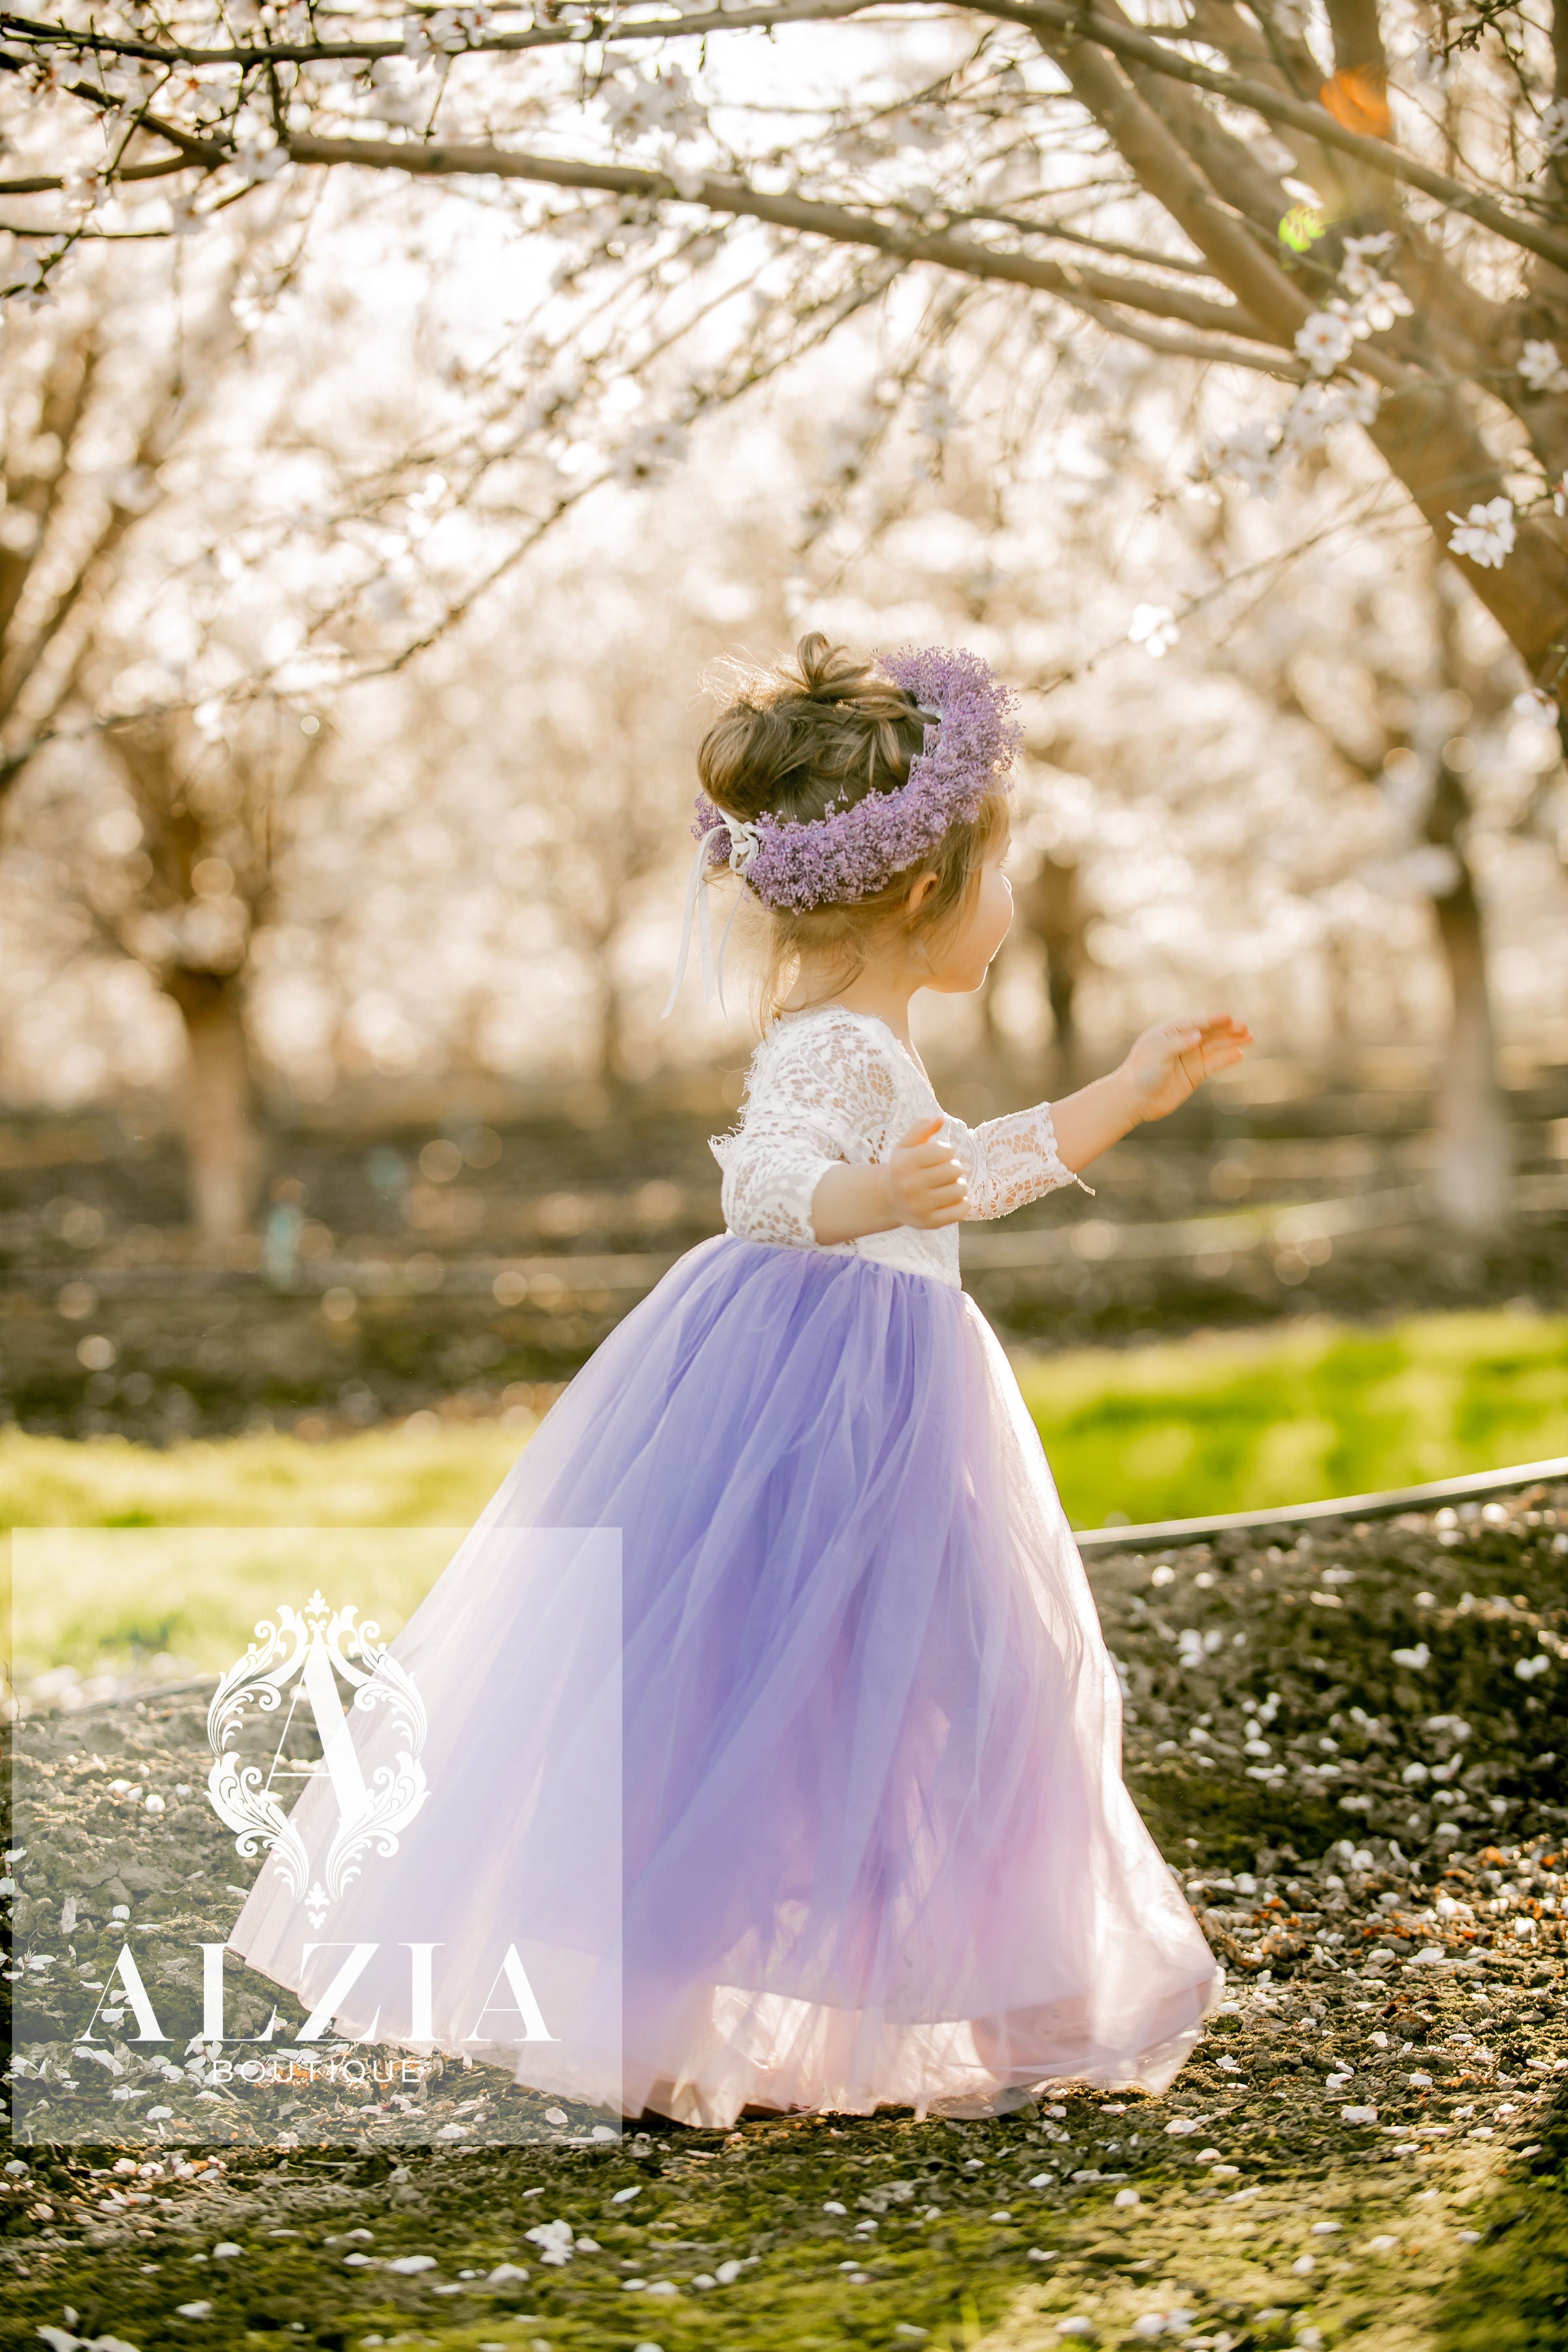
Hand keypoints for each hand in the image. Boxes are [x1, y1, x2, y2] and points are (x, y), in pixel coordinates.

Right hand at [877, 1115, 968, 1227]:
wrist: (888, 1199)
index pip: (944, 1151)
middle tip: (945, 1172)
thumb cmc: (903, 1168)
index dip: (946, 1151)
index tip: (939, 1156)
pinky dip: (963, 1203)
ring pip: (960, 1190)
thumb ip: (921, 1128)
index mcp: (904, 1163)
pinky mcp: (930, 1222)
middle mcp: (910, 1186)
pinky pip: (962, 1210)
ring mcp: (919, 1206)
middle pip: (954, 1170)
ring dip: (958, 1185)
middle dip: (953, 1168)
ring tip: (948, 1185)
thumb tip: (940, 1119)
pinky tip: (952, 1199)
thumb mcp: (906, 1145)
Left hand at [1116, 1014, 1252, 1125]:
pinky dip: (1227, 1059)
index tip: (1227, 1017)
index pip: (1195, 1021)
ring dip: (1231, 1041)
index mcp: (1169, 1031)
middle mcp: (1181, 1042)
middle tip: (1244, 1027)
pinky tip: (1240, 1054)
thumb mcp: (1157, 1054)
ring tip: (1250, 1036)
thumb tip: (1198, 1035)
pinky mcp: (1194, 1074)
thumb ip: (1177, 1043)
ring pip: (1215, 1046)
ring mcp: (1189, 1058)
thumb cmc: (1141, 1073)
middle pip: (1209, 1031)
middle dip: (1227, 1028)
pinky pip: (1214, 1064)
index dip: (1212, 1019)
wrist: (1134, 1100)